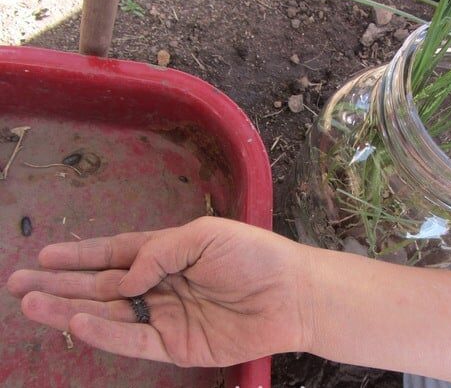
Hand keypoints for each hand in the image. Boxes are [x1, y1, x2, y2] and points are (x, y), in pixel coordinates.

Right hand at [7, 217, 313, 366]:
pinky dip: (104, 333)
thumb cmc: (253, 256)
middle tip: (19, 282)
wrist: (291, 294)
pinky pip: (133, 340)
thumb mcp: (204, 235)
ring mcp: (166, 317)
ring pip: (110, 314)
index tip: (46, 255)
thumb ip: (158, 251)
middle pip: (103, 285)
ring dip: (70, 308)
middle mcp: (162, 284)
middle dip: (62, 282)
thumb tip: (123, 276)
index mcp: (169, 252)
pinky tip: (76, 322)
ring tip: (32, 302)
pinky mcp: (176, 346)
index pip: (117, 254)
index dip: (81, 255)